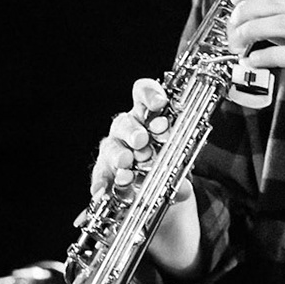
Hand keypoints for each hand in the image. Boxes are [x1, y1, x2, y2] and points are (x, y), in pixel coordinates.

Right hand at [90, 78, 193, 201]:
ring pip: (111, 146)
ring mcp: (114, 149)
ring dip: (118, 154)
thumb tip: (183, 183)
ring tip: (126, 163)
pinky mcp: (104, 171)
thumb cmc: (167, 163)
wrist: (158, 189)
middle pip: (126, 122)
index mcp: (148, 116)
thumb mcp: (180, 163)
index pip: (144, 93)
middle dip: (134, 131)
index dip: (150, 94)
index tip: (160, 103)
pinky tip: (102, 190)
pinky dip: (101, 182)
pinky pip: (100, 174)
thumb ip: (181, 168)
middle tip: (142, 140)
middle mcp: (128, 128)